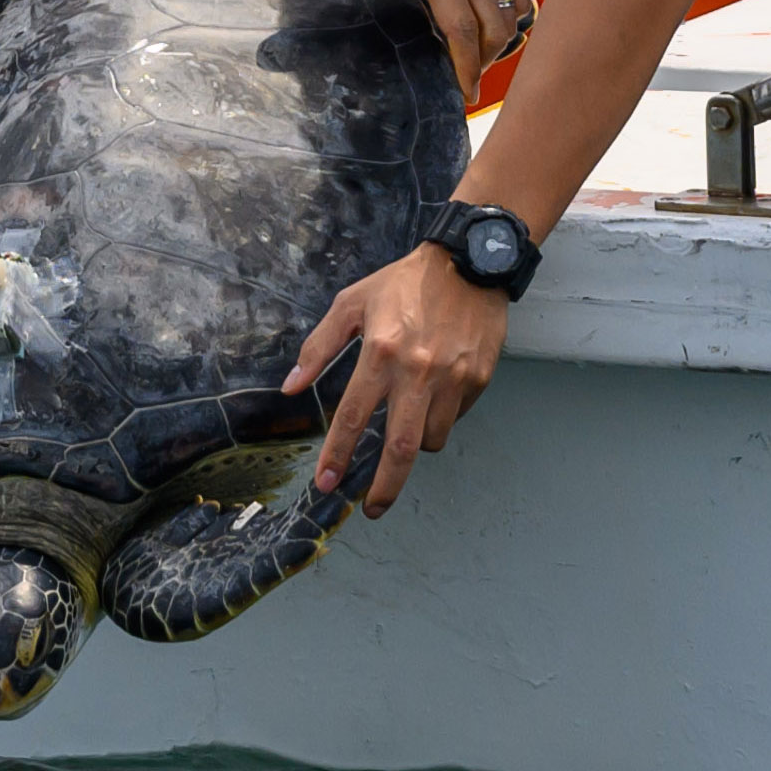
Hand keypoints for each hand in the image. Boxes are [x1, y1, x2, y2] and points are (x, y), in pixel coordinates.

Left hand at [279, 0, 533, 89]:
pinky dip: (512, 20)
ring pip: (511, 20)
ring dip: (498, 45)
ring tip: (478, 56)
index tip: (465, 94)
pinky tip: (494, 27)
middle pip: (492, 34)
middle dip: (482, 65)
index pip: (460, 31)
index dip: (465, 69)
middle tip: (467, 79)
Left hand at [280, 243, 508, 518]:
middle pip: (400, 448)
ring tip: (406, 426)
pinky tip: (434, 396)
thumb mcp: (352, 302)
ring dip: (415, 446)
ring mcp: (453, 377)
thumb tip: (291, 387)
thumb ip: (319, 347)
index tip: (327, 483)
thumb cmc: (406, 282)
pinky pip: (455, 418)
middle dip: (384, 488)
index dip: (338, 456)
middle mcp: (418, 370)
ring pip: (431, 439)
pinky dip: (441, 419)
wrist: (471, 262)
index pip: (354, 416)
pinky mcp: (479, 379)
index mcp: (381, 351)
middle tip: (373, 508)